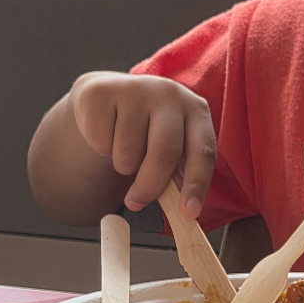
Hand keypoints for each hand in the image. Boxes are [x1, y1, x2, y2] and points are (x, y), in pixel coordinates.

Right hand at [69, 71, 216, 217]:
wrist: (109, 98)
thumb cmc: (147, 131)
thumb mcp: (172, 147)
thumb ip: (178, 174)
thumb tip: (182, 214)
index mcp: (196, 110)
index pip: (203, 151)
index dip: (197, 184)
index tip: (188, 213)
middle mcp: (170, 94)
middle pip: (164, 151)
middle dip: (150, 186)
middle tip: (137, 203)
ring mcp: (135, 88)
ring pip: (127, 151)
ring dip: (122, 165)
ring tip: (125, 152)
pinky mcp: (102, 92)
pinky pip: (100, 141)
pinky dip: (101, 149)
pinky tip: (107, 134)